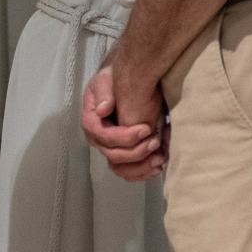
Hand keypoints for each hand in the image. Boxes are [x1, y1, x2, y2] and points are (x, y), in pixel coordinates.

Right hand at [82, 62, 167, 179]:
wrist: (124, 82)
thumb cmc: (113, 80)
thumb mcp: (106, 79)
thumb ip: (104, 92)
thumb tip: (102, 110)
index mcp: (92, 122)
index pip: (104, 136)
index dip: (125, 137)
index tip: (146, 128)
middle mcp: (99, 139)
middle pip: (113, 155)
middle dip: (136, 152)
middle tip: (156, 141)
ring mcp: (111, 148)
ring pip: (121, 168)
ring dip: (141, 167)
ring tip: (160, 157)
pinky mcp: (124, 153)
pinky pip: (130, 171)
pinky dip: (144, 172)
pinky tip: (159, 164)